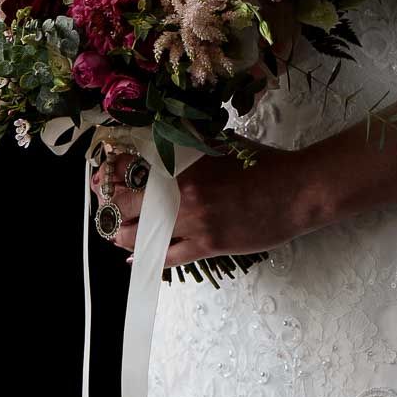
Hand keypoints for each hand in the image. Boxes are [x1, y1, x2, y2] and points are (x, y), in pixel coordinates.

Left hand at [89, 138, 316, 269]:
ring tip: (114, 229)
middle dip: (109, 204)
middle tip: (103, 200)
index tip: (101, 173)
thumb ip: (191, 142)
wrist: (295, 191)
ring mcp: (194, 222)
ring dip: (121, 233)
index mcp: (184, 162)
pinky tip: (136, 258)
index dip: (109, 171)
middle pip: (127, 203)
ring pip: (142, 234)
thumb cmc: (262, 162)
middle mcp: (183, 192)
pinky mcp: (207, 246)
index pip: (131, 167)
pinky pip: (167, 257)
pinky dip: (146, 258)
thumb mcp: (222, 141)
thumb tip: (165, 138)